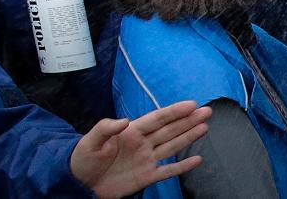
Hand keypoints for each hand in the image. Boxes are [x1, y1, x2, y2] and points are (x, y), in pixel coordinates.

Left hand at [71, 100, 211, 198]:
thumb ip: (106, 128)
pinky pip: (168, 171)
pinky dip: (182, 166)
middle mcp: (143, 143)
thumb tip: (124, 120)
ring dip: (189, 136)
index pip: (157, 118)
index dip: (174, 111)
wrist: (79, 183)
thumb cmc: (83, 159)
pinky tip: (196, 160)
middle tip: (207, 111)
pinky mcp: (146, 177)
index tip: (191, 104)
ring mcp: (146, 160)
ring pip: (172, 146)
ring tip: (205, 126)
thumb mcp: (90, 141)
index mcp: (131, 131)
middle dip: (188, 120)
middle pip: (170, 130)